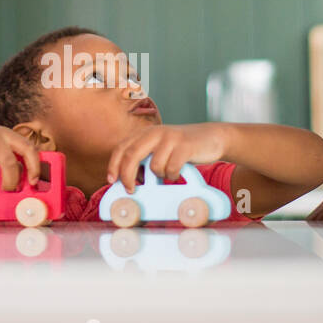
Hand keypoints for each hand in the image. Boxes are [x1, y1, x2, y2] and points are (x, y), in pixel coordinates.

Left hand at [107, 123, 227, 192]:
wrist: (211, 137)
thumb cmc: (181, 148)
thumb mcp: (159, 148)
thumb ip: (143, 158)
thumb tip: (127, 179)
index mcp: (145, 133)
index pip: (122, 148)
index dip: (113, 165)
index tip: (111, 180)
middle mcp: (155, 132)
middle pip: (131, 155)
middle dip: (127, 176)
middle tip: (130, 190)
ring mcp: (170, 138)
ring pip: (154, 166)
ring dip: (159, 176)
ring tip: (167, 174)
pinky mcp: (185, 146)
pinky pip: (171, 168)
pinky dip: (173, 176)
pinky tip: (178, 173)